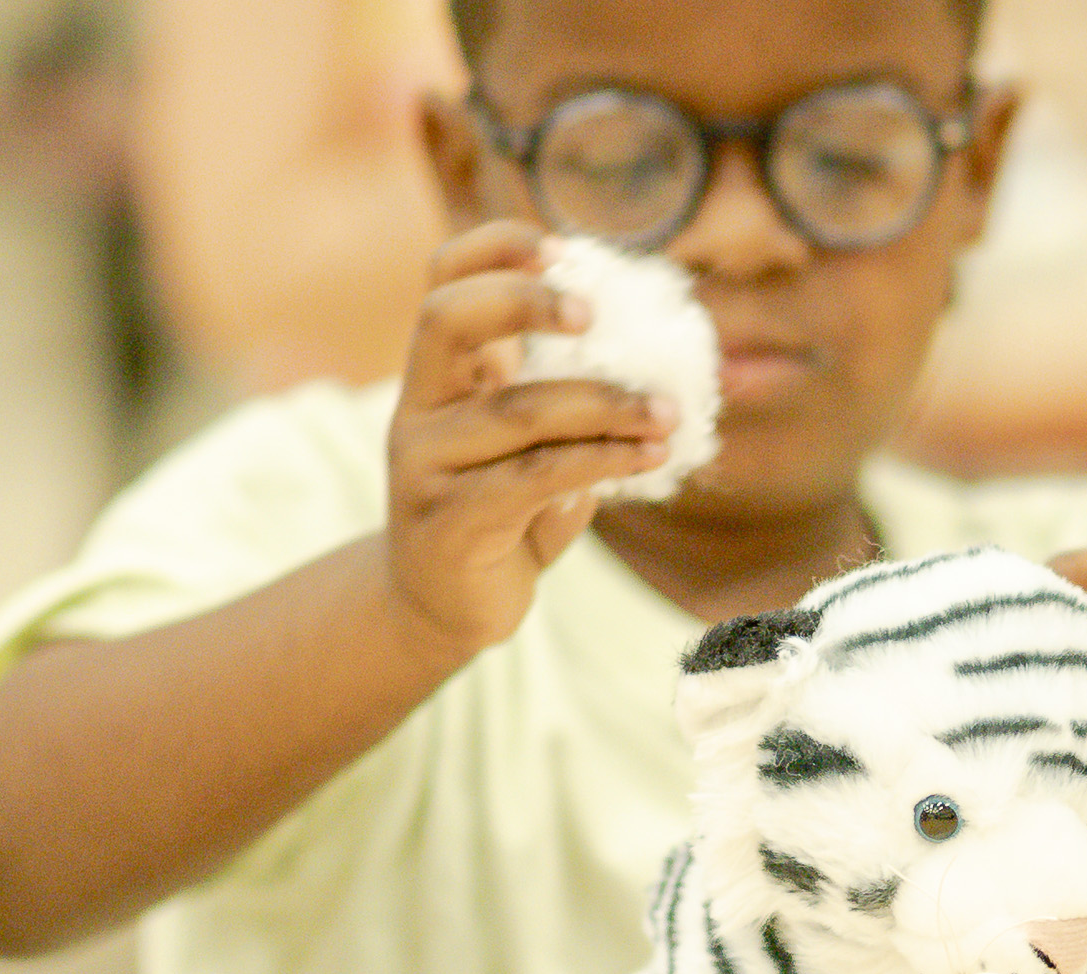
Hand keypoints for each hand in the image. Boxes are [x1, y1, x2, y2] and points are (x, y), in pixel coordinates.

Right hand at [384, 220, 678, 661]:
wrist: (445, 612)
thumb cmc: (503, 519)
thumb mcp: (531, 449)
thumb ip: (566, 405)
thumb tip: (659, 367)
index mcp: (439, 377)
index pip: (442, 282)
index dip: (492, 249)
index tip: (561, 250)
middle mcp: (420, 408)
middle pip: (447, 319)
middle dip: (524, 301)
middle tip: (595, 311)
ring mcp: (425, 465)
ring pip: (519, 410)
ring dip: (606, 406)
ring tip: (666, 415)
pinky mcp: (449, 521)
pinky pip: (535, 476)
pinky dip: (599, 461)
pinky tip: (646, 458)